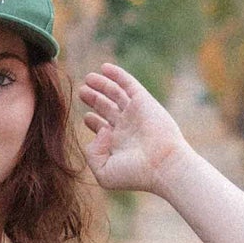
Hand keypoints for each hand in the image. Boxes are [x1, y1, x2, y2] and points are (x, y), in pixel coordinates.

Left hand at [77, 63, 191, 192]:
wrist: (161, 165)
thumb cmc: (135, 174)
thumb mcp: (104, 172)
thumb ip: (92, 154)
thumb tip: (99, 129)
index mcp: (117, 144)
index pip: (103, 128)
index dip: (94, 122)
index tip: (87, 118)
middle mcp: (126, 127)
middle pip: (107, 108)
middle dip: (94, 99)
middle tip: (82, 92)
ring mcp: (135, 113)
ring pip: (115, 94)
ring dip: (102, 85)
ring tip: (88, 79)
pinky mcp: (143, 101)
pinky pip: (128, 83)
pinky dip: (117, 75)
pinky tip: (104, 68)